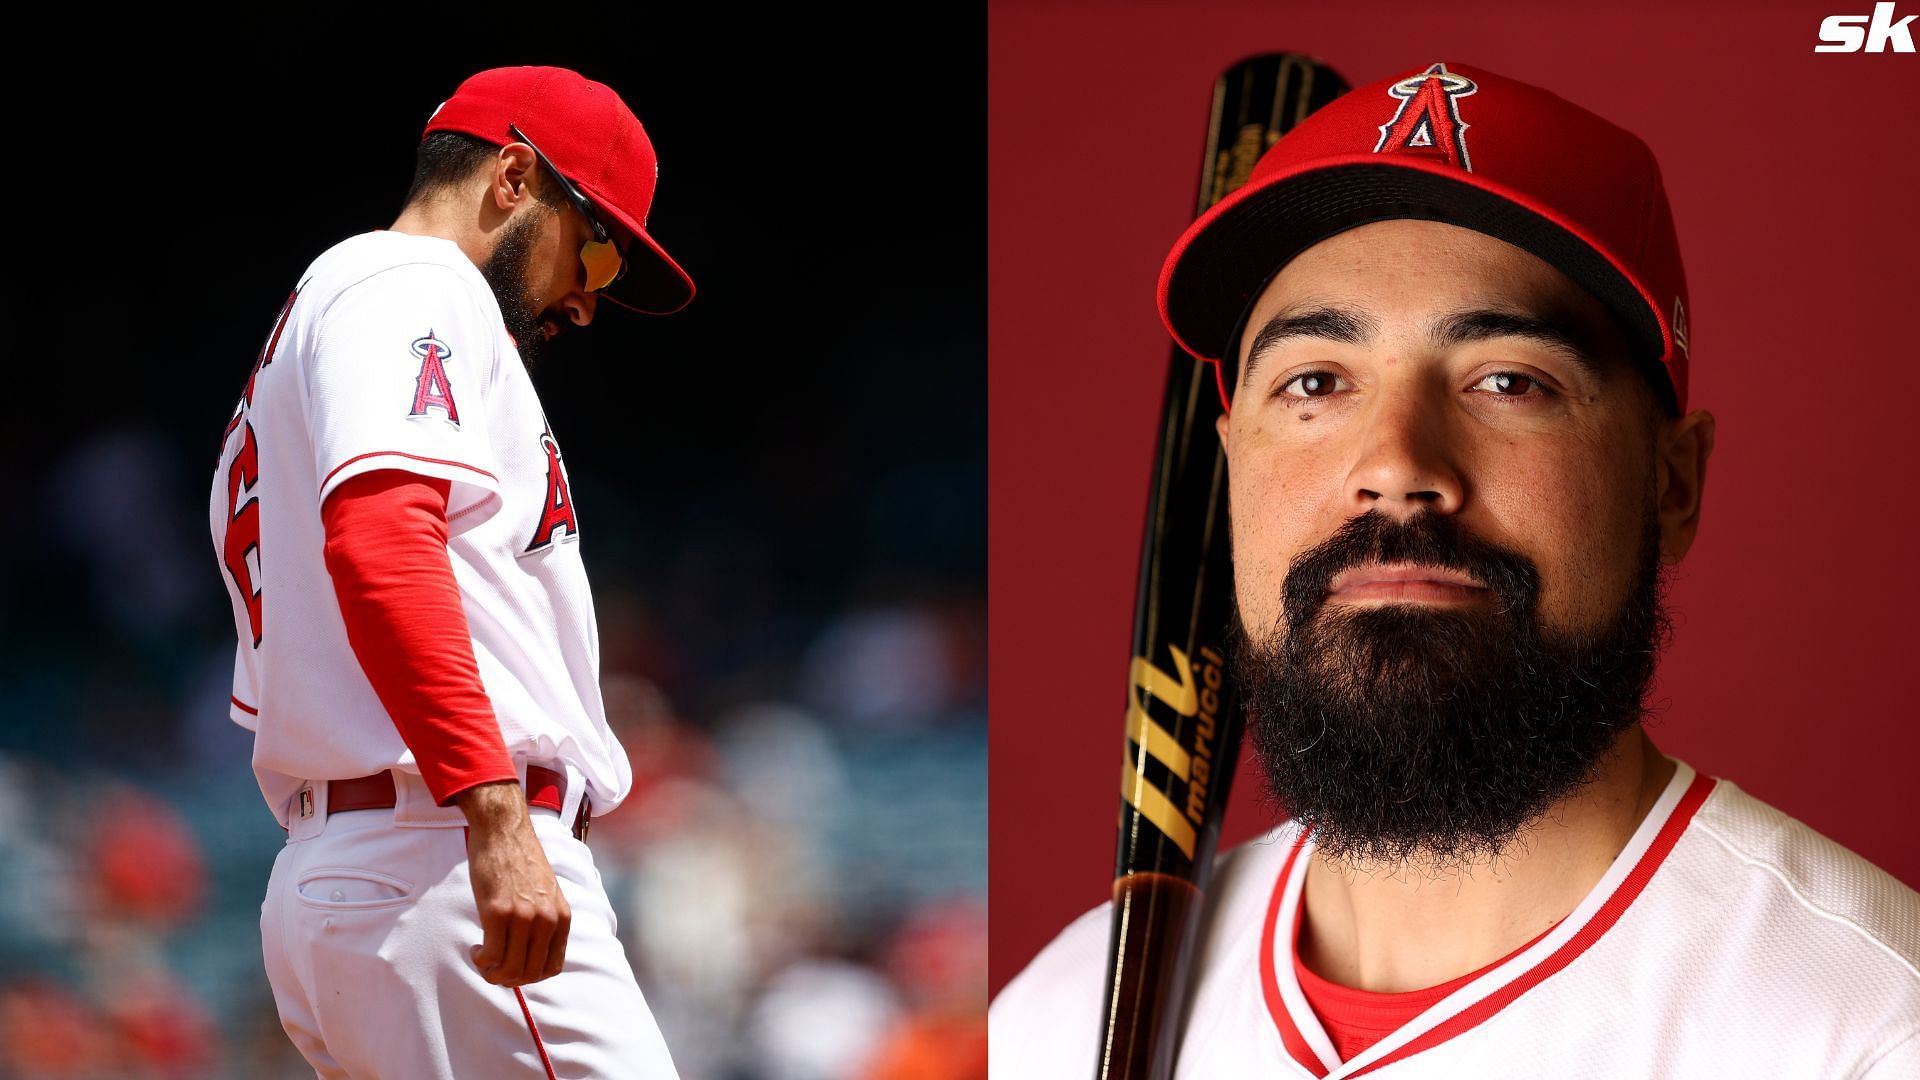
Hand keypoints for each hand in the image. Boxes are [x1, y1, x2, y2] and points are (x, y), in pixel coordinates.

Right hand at [458, 781, 570, 985]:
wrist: (504, 831)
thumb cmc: (520, 862)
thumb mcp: (545, 894)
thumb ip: (544, 922)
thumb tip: (529, 955)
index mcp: (562, 917)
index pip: (551, 967)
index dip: (529, 975)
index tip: (512, 967)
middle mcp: (547, 920)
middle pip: (529, 974)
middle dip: (507, 979)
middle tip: (491, 966)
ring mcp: (524, 917)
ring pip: (510, 970)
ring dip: (492, 973)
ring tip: (482, 957)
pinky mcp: (499, 911)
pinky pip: (491, 956)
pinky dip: (481, 961)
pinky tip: (476, 948)